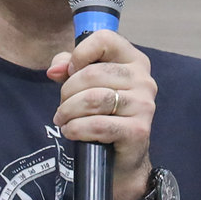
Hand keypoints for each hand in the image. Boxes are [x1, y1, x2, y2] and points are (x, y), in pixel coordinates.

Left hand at [49, 29, 156, 199]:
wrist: (122, 160)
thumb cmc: (104, 116)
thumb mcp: (85, 85)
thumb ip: (69, 67)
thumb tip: (56, 69)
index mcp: (134, 61)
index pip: (104, 39)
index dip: (79, 54)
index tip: (71, 71)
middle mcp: (144, 80)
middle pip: (92, 73)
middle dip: (67, 92)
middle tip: (63, 106)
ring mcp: (144, 105)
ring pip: (92, 99)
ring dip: (68, 111)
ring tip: (64, 120)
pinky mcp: (138, 130)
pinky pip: (97, 124)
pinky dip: (77, 129)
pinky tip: (72, 132)